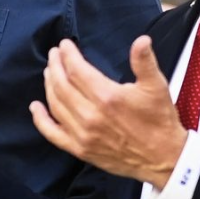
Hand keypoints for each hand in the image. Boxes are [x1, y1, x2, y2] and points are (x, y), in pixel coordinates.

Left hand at [30, 36, 187, 189]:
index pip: (76, 70)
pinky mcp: (80, 150)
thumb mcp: (156, 87)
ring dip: (49, 85)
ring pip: (56, 105)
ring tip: (50, 71)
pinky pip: (53, 134)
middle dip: (55, 66)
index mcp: (107, 97)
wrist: (163, 159)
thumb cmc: (160, 121)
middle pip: (61, 85)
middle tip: (54, 54)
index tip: (64, 45)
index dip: (68, 55)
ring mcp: (83, 135)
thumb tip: (141, 40)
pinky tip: (36, 107)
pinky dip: (41, 120)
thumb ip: (145, 62)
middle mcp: (90, 116)